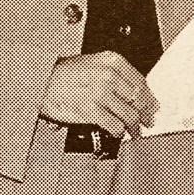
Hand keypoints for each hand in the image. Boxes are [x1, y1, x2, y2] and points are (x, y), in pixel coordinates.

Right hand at [41, 51, 158, 138]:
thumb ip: (116, 76)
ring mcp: (100, 93)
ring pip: (129, 114)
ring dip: (134, 127)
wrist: (42, 82)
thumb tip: (136, 95)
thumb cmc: (65, 74)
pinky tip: (118, 132)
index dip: (149, 98)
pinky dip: (119, 132)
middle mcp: (109, 75)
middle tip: (147, 122)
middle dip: (145, 114)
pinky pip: (115, 125)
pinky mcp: (90, 110)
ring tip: (134, 132)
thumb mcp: (95, 64)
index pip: (141, 82)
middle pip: (139, 99)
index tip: (152, 107)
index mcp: (113, 62)